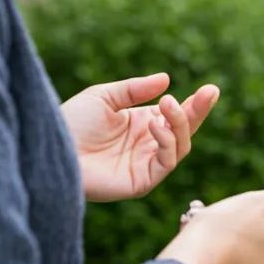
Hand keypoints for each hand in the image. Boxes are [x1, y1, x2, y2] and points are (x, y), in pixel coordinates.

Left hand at [60, 73, 218, 201]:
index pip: (176, 116)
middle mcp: (147, 146)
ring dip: (180, 124)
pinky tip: (154, 125)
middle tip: (208, 92)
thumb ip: (136, 89)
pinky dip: (167, 142)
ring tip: (166, 106)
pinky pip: (165, 164)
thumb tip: (167, 80)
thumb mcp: (106, 96)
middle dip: (198, 112)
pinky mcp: (140, 182)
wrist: (52, 146)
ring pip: (180, 147)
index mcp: (141, 124)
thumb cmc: (72, 122)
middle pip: (185, 131)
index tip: (211, 90)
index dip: (195, 104)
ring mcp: (144, 165)